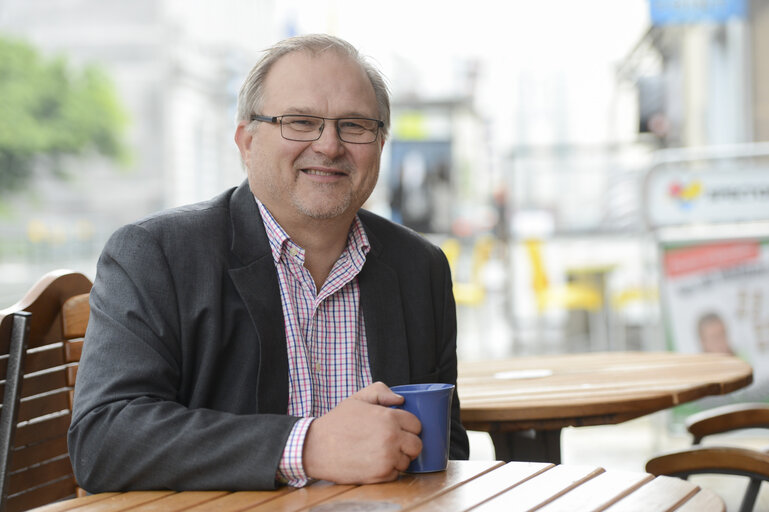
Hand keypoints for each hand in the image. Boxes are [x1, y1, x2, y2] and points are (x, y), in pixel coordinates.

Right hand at [302, 381, 421, 483]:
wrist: (316, 447)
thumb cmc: (337, 422)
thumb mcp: (357, 398)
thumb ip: (380, 391)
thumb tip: (401, 399)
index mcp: (389, 417)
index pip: (417, 425)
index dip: (409, 427)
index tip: (401, 430)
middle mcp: (391, 437)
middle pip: (417, 445)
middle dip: (408, 444)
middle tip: (395, 443)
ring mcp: (387, 457)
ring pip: (407, 461)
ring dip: (398, 458)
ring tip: (382, 452)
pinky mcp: (380, 475)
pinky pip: (396, 474)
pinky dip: (388, 470)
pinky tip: (375, 462)